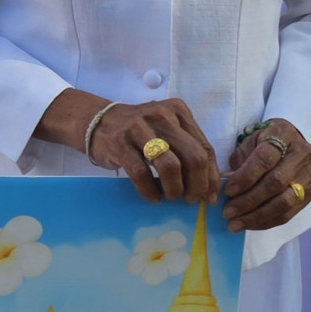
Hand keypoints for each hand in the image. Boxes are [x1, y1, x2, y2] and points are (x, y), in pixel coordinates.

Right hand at [83, 97, 219, 205]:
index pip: (204, 147)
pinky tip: (153, 197)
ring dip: (175, 189)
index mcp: (178, 111)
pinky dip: (150, 191)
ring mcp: (139, 128)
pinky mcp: (119, 143)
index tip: (210, 196)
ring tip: (171, 197)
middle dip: (197, 185)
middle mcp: (161, 115)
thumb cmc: (141, 131)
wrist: (99, 121)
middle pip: (193, 157)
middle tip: (191, 200)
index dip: (211, 176)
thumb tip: (209, 184)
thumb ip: (188, 148)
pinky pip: (142, 174)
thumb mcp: (168, 130)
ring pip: (170, 166)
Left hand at [221, 118, 310, 232]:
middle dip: (248, 201)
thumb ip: (240, 160)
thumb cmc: (266, 142)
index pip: (265, 159)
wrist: (292, 144)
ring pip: (283, 203)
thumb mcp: (251, 140)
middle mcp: (301, 156)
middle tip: (227, 212)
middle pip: (275, 183)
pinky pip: (288, 214)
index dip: (245, 177)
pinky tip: (248, 224)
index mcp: (284, 135)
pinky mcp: (308, 196)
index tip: (227, 191)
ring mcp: (308, 177)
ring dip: (256, 216)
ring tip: (234, 223)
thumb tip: (228, 185)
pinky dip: (265, 222)